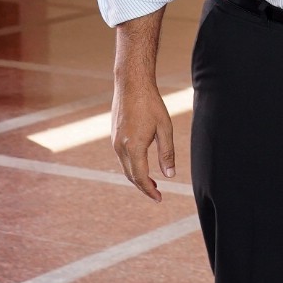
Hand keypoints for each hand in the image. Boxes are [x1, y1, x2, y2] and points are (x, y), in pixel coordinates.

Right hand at [111, 75, 175, 200]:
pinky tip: (142, 165)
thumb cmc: (151, 104)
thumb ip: (167, 153)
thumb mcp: (165, 128)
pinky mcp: (113, 136)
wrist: (131, 84)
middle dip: (143, 187)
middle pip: (130, 175)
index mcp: (134, 146)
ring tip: (152, 183)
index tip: (159, 198)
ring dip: (137, 177)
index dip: (149, 190)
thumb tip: (169, 175)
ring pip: (125, 167)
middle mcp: (120, 147)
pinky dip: (131, 166)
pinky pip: (122, 157)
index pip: (140, 177)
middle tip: (157, 194)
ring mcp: (114, 141)